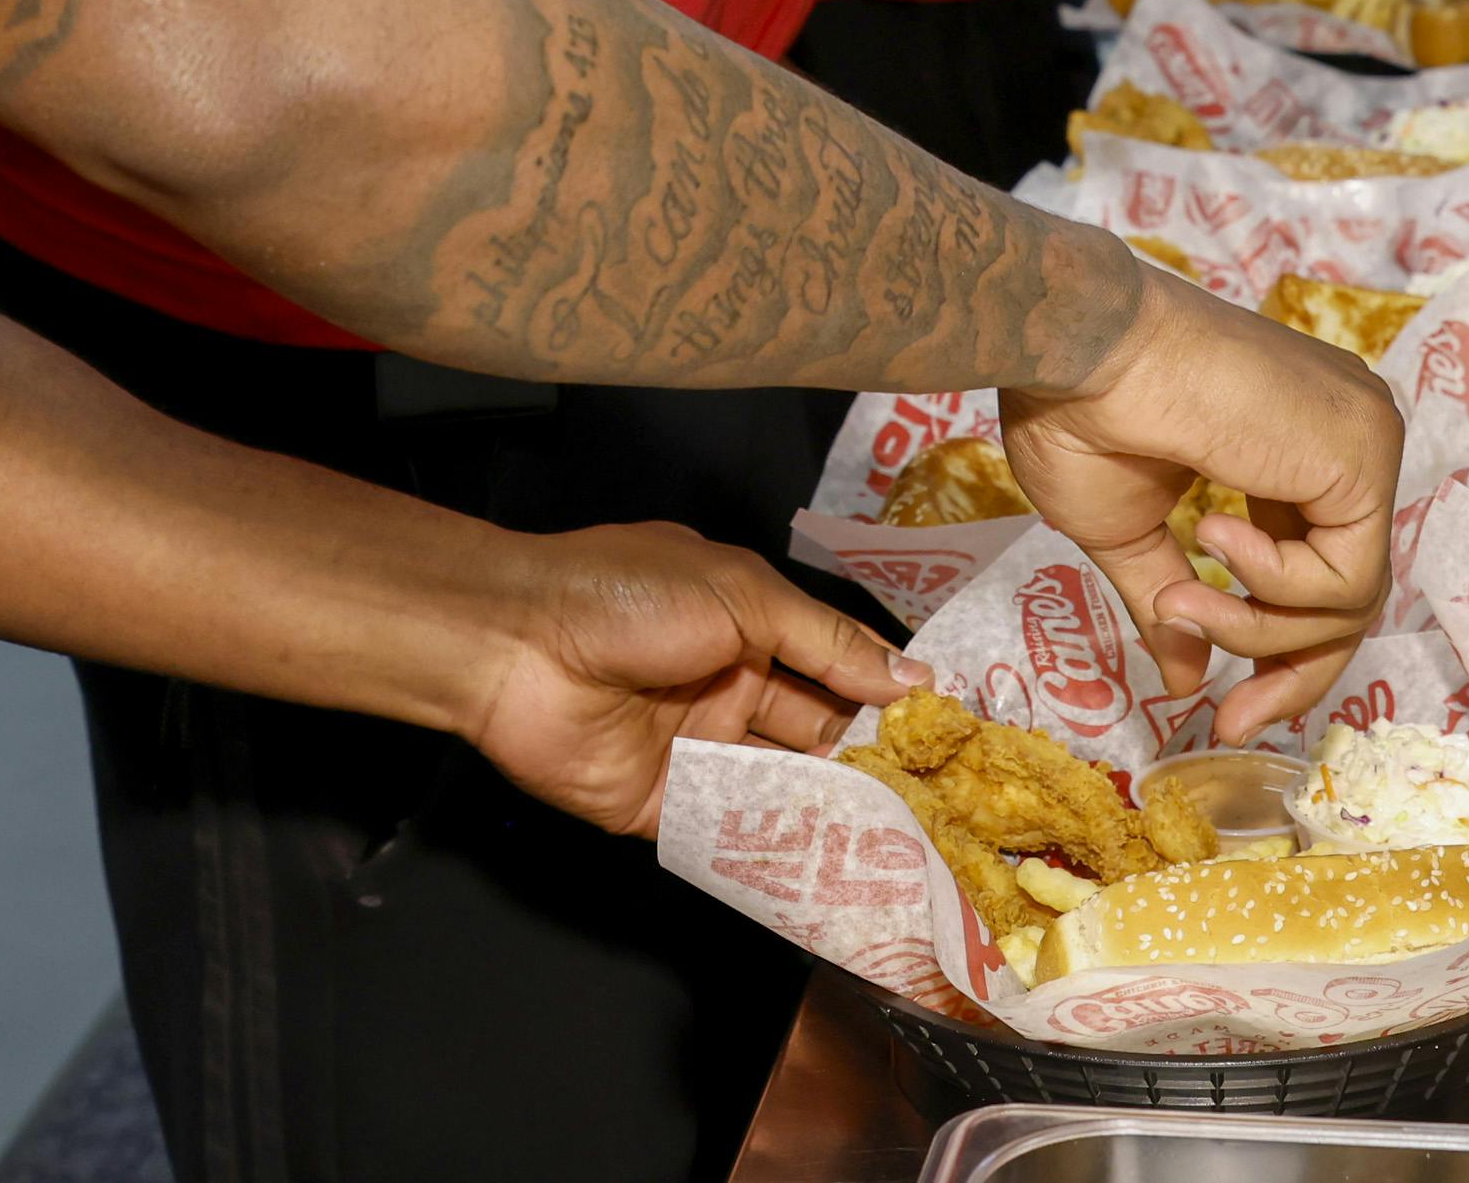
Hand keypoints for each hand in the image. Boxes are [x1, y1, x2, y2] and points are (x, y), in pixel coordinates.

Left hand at [450, 519, 927, 833]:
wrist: (516, 643)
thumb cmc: (630, 596)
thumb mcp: (745, 597)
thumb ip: (828, 644)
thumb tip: (913, 677)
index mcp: (750, 628)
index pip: (835, 671)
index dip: (888, 701)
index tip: (952, 736)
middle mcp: (729, 691)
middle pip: (816, 738)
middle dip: (873, 765)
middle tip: (946, 805)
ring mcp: (698, 754)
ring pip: (782, 790)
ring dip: (836, 812)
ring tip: (912, 846)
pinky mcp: (665, 811)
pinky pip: (730, 835)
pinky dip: (777, 851)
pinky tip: (835, 873)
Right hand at [999, 269, 1402, 740]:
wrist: (1077, 343)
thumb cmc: (1083, 413)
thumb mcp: (1130, 531)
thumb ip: (1174, 601)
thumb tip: (1189, 680)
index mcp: (1295, 451)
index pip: (1320, 578)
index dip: (1276, 653)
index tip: (1223, 712)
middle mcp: (1344, 442)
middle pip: (1348, 600)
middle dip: (1287, 672)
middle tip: (1228, 721)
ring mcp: (1362, 441)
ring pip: (1348, 602)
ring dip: (1254, 627)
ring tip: (1177, 596)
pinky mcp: (1362, 453)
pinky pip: (1345, 583)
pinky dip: (1272, 589)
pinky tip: (1209, 531)